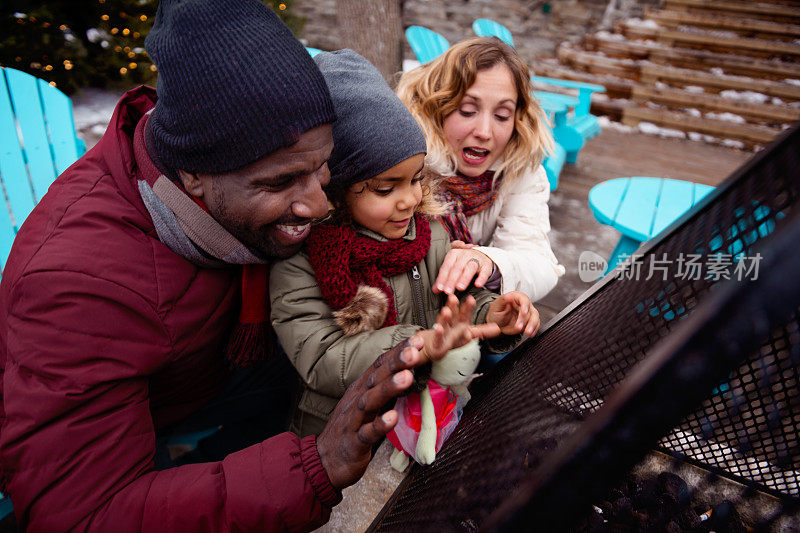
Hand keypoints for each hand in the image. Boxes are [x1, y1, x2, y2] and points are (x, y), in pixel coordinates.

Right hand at [316, 336, 422, 489]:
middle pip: (376, 377)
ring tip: (407, 377)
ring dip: (389, 388)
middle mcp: (357, 400)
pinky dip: (380, 424)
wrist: (324, 461)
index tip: (418, 339)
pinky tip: (393, 417)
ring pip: (371, 401)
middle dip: (396, 363)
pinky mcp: (355, 442)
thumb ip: (385, 389)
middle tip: (415, 350)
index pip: (380, 365)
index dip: (398, 352)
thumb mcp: (367, 404)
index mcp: (362, 389)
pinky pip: (368, 432)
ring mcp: (354, 420)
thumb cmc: (351, 430)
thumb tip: (410, 372)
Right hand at [417, 294, 500, 362]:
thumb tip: (498, 328)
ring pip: (444, 324)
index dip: (468, 307)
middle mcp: (451, 326)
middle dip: (453, 306)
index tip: (471, 299)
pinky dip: (438, 334)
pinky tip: (438, 328)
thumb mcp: (469, 334)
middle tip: (453, 298)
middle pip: (453, 315)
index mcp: (460, 323)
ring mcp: (443, 333)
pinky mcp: (437, 343)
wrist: (435, 346)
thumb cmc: (452, 338)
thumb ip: (483, 331)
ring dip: (445, 318)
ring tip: (446, 311)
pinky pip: (437, 338)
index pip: (465, 314)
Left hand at [433, 242, 494, 293]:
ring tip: (460, 288)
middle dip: (451, 280)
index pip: (446, 267)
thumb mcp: (452, 266)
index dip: (442, 278)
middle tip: (447, 292)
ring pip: (470, 268)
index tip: (439, 289)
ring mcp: (476, 259)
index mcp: (453, 254)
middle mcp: (464, 255)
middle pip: (457, 268)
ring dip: (464, 278)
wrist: (481, 256)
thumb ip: (444, 277)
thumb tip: (435, 290)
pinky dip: (481, 278)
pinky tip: (478, 285)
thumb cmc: (463, 264)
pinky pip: (484, 272)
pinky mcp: (486, 265)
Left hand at [485, 291, 539, 336]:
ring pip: (535, 318)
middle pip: (531, 310)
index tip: (524, 313)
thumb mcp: (496, 306)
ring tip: (527, 332)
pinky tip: (531, 333)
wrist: (496, 323)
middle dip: (526, 320)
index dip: (525, 306)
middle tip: (519, 327)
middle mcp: (524, 304)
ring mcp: (528, 313)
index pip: (524, 299)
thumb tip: (508, 296)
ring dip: (532, 326)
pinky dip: (534, 330)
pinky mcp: (529, 321)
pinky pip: (535, 325)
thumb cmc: (496, 313)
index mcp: (516, 297)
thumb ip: (502, 301)